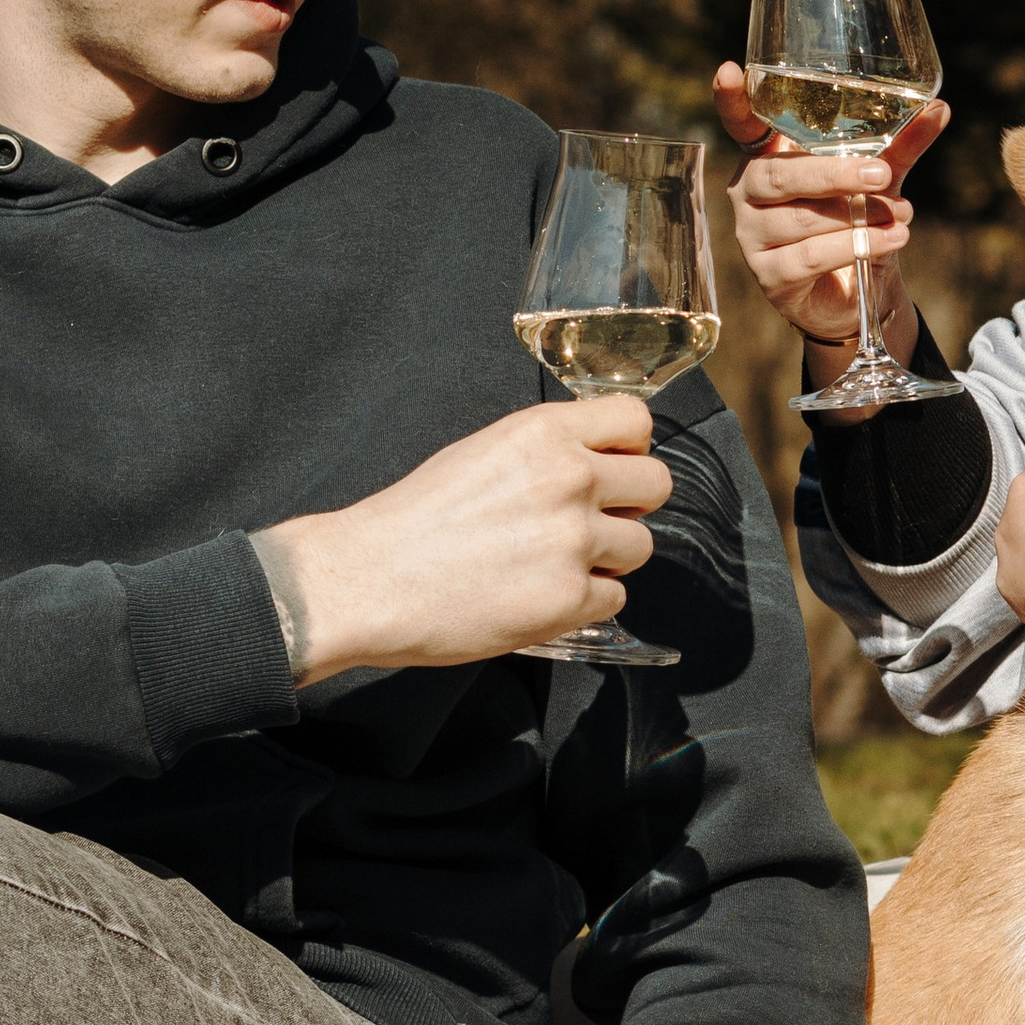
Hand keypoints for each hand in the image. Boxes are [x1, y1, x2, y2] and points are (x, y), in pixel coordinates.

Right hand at [262, 400, 670, 681]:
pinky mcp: (567, 600)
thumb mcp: (482, 452)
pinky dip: (586, 603)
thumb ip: (545, 451)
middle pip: (657, 484)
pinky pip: (614, 599)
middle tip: (592, 521)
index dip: (629, 448)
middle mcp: (568, 478)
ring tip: (555, 564)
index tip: (612, 466)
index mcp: (543, 433)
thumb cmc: (412, 520)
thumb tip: (594, 462)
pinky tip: (541, 595)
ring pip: (642, 546)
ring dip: (608, 559)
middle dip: (630, 505)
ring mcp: (573, 540)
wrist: (367, 579)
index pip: (637, 421)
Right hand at [712, 62, 949, 400]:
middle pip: (778, 175)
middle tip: (881, 173)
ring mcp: (752, 235)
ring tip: (900, 216)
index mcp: (768, 155)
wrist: (858, 293)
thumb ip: (900, 145)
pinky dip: (854, 247)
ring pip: (800, 220)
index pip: (742, 123)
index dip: (732, 100)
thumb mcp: (879, 178)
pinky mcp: (769, 275)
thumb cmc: (856, 220)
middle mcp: (749, 192)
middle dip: (833, 174)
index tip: (728, 71)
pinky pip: (808, 257)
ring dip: (856, 218)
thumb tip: (940, 107)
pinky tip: (889, 240)